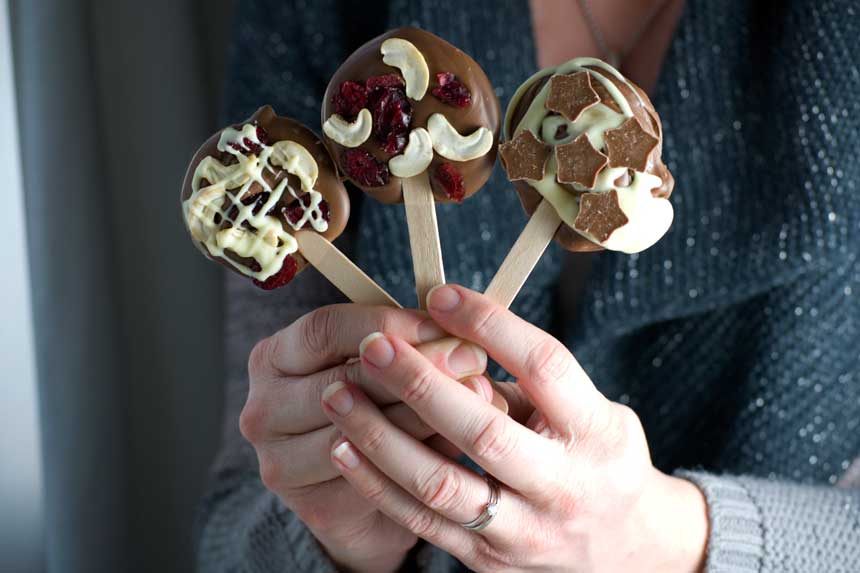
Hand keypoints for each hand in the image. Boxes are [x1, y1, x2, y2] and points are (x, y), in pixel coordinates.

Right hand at [240, 304, 493, 572]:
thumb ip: (406, 345)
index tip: (441, 325)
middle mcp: (262, 409)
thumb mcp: (376, 363)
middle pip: (341, 380)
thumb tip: (464, 340)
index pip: (323, 329)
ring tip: (476, 397)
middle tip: (472, 358)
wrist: (356, 492)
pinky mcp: (312, 506)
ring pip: (358, 433)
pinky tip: (459, 442)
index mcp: (272, 358)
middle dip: (414, 367)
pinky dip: (420, 458)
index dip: (386, 325)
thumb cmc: (371, 406)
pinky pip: (373, 481)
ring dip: (423, 413)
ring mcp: (280, 463)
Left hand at [321, 286, 708, 571]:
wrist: (626, 550)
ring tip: (339, 394)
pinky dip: (377, 482)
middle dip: (419, 383)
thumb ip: (529, 385)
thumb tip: (452, 346)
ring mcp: (523, 530)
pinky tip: (344, 447)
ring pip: (439, 484)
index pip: (543, 367)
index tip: (440, 295)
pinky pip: (421, 522)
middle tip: (372, 345)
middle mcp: (563, 485)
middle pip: (482, 430)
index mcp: (597, 432)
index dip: (489, 325)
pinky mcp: (487, 557)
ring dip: (380, 436)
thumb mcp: (592, 411)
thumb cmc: (599, 457)